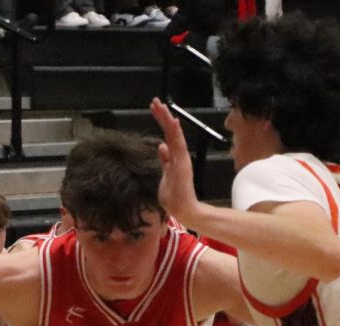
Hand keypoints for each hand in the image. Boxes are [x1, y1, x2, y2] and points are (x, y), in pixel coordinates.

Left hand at [150, 97, 203, 227]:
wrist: (185, 210)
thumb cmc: (174, 197)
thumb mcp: (166, 175)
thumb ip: (165, 161)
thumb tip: (161, 146)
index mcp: (174, 157)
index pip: (167, 135)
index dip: (161, 121)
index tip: (155, 109)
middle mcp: (179, 155)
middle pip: (170, 131)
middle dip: (163, 116)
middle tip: (155, 101)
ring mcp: (181, 158)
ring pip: (174, 134)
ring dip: (167, 119)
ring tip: (161, 105)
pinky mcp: (183, 163)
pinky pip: (179, 144)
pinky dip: (176, 132)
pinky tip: (173, 121)